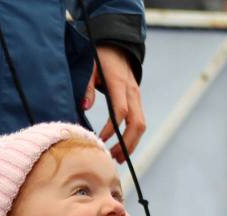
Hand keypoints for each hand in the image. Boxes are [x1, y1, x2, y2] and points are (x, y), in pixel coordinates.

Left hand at [83, 44, 145, 162]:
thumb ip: (87, 85)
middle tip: (113, 158)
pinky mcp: (136, 101)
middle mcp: (132, 92)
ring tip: (118, 158)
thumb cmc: (99, 56)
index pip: (121, 112)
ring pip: (141, 126)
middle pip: (137, 124)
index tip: (100, 139)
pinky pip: (138, 122)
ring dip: (131, 144)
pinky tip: (121, 146)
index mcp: (120, 84)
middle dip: (127, 144)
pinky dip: (131, 137)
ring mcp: (137, 97)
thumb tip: (85, 107)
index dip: (112, 129)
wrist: (117, 46)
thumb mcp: (89, 66)